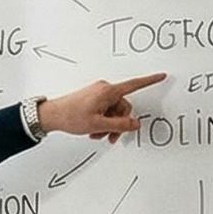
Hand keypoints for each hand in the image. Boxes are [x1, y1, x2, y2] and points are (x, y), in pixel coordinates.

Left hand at [38, 72, 166, 141]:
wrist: (50, 115)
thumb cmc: (71, 116)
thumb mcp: (98, 125)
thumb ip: (120, 125)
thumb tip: (136, 124)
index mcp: (108, 91)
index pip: (134, 85)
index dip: (149, 81)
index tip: (161, 76)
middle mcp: (104, 89)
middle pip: (123, 108)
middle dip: (118, 124)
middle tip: (109, 137)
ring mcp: (98, 94)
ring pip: (113, 112)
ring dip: (108, 125)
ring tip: (96, 135)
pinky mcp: (92, 99)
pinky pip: (105, 110)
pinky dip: (102, 121)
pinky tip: (93, 130)